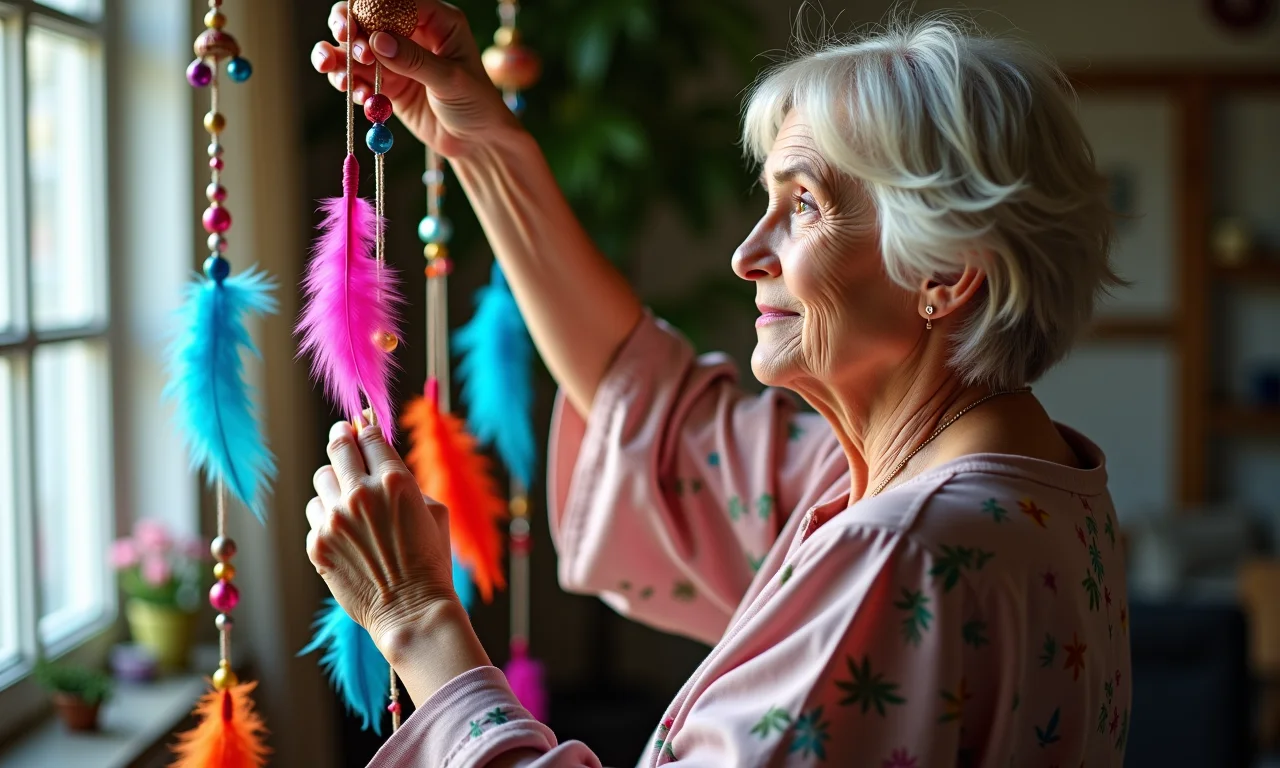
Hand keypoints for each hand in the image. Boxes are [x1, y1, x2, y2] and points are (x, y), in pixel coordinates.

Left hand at [305, 420, 456, 653]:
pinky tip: (346, 533)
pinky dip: (327, 518)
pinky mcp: (318, 543)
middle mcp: (361, 494)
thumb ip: (407, 482)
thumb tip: (383, 461)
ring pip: (321, 479)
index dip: (363, 427)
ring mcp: (335, 519)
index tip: (358, 426)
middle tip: (342, 439)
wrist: (410, 610)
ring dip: (334, 484)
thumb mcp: (434, 512)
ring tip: (349, 501)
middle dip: (341, 439)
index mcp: (395, 481)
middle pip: (337, 447)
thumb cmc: (430, 561)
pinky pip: (315, 514)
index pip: (369, 436)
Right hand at [311, 1, 522, 158]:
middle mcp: (412, 33)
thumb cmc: (476, 105)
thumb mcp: (451, 80)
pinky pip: (357, 76)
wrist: (476, 142)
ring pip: (355, 47)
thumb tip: (377, 40)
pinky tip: (356, 95)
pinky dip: (349, 82)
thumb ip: (414, 60)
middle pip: (368, 17)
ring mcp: (396, 57)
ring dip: (339, 56)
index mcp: (437, 20)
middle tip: (342, 41)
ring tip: (335, 72)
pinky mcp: (386, 82)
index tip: (354, 23)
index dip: (371, 7)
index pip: (397, 0)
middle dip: (349, 28)